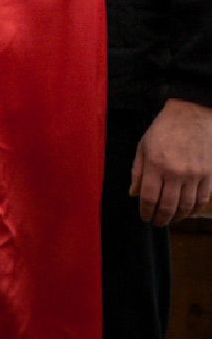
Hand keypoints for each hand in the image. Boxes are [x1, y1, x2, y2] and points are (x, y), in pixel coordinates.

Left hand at [130, 98, 211, 225]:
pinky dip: (195, 209)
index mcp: (156, 166)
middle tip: (157, 223)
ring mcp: (195, 175)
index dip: (146, 212)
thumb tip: (134, 193)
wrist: (191, 115)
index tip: (144, 217)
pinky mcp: (209, 174)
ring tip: (170, 219)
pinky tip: (188, 212)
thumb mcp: (143, 147)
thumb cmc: (163, 129)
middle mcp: (176, 173)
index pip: (150, 198)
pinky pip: (203, 199)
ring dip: (178, 217)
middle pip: (168, 205)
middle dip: (161, 218)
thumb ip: (138, 172)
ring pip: (187, 206)